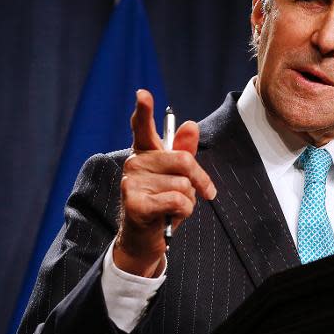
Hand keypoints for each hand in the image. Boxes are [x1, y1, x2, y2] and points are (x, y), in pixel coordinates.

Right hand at [114, 90, 216, 276]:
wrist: (146, 239)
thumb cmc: (163, 204)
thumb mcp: (178, 177)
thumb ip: (184, 151)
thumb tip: (191, 124)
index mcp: (145, 152)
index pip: (142, 127)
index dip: (143, 109)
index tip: (143, 94)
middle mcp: (135, 162)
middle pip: (184, 160)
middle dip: (200, 181)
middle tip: (202, 193)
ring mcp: (131, 182)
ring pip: (183, 184)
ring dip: (189, 202)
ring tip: (174, 209)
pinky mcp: (134, 203)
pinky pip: (177, 201)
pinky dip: (182, 213)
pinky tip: (169, 217)